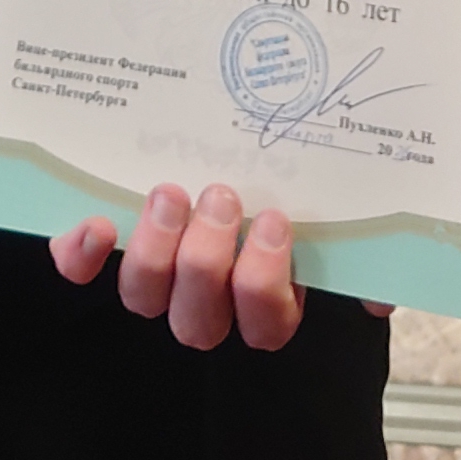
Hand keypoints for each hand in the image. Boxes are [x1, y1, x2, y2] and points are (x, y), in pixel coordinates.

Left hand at [49, 183, 395, 351]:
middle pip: (199, 320)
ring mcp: (152, 277)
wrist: (212, 135)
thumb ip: (361, 254)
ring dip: (156, 251)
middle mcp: (204, 298)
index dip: (265, 284)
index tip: (274, 222)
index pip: (265, 324)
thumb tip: (380, 298)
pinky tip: (95, 223)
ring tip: (169, 193)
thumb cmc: (284, 178)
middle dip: (207, 261)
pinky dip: (80, 253)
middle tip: (219, 196)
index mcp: (262, 299)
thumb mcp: (331, 212)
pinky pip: (80, 270)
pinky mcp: (102, 250)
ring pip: (144, 298)